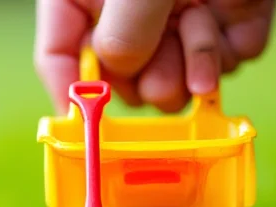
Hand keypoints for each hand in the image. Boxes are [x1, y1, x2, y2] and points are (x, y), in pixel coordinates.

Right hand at [34, 0, 275, 114]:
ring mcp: (171, 37)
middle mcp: (127, 26)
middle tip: (160, 55)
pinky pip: (209, 79)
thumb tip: (121, 69)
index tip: (87, 124)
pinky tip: (216, 20)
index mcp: (87, 2)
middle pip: (121, 87)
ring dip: (182, 66)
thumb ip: (125, 25)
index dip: (70, 94)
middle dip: (144, 78)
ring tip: (194, 18)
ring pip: (166, 93)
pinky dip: (216, 57)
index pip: (58, 58)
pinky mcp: (214, 46)